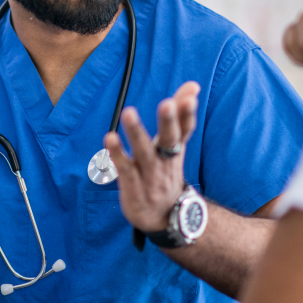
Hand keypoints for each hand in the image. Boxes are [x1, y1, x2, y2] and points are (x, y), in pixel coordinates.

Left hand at [105, 81, 200, 232]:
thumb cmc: (166, 171)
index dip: (187, 114)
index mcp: (176, 150)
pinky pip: (125, 169)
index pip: (185, 130)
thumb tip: (193, 84)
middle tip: (166, 103)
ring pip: (144, 153)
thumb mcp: (175, 145)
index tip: (191, 95)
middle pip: (170, 140)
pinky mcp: (133, 187)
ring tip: (129, 112)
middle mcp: (165, 161)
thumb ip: (180, 115)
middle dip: (169, 122)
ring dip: (137, 133)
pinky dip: (118, 154)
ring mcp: (150, 175)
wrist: (166, 217)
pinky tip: (109, 138)